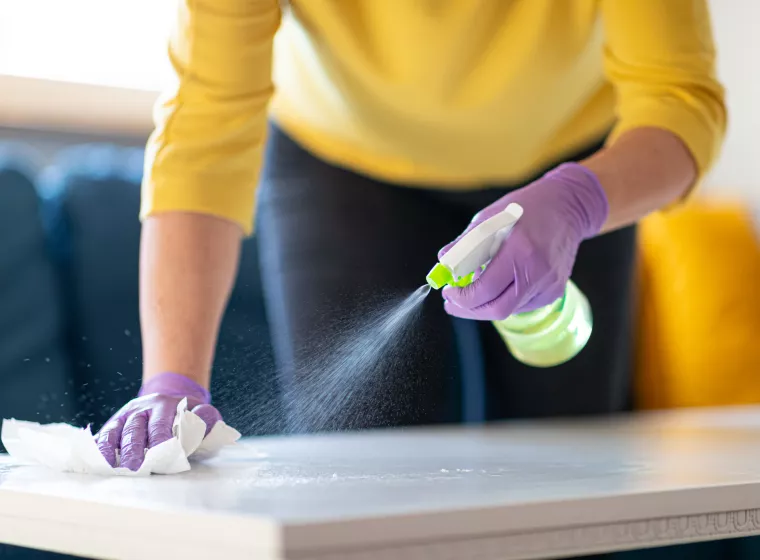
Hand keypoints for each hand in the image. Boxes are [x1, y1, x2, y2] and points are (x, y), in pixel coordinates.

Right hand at [95, 372, 220, 470]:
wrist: (172, 400)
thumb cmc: (188, 415)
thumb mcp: (202, 412)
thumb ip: (205, 417)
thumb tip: (201, 420)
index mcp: (165, 404)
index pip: (160, 424)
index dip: (159, 441)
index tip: (161, 456)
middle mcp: (143, 407)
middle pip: (135, 428)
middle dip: (134, 449)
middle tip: (134, 468)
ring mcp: (126, 415)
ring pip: (116, 430)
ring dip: (112, 449)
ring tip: (111, 467)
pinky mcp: (115, 424)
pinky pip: (104, 434)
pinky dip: (99, 447)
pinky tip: (97, 461)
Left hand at [441, 163, 607, 319]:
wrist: (568, 206)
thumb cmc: (525, 209)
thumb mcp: (489, 218)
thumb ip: (465, 244)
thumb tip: (444, 263)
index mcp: (519, 250)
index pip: (484, 290)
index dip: (462, 297)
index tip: (448, 292)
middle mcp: (537, 271)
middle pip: (498, 310)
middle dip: (470, 310)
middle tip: (452, 303)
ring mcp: (549, 284)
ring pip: (509, 309)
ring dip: (486, 304)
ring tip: (474, 287)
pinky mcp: (555, 291)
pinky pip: (522, 304)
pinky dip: (505, 298)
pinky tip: (500, 284)